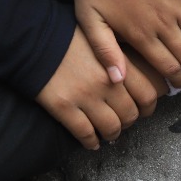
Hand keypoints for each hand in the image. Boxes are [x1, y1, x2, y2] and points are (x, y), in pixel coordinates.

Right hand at [35, 27, 151, 149]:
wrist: (31, 39)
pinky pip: (85, 133)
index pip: (148, 94)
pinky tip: (91, 143)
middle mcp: (106, 82)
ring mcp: (85, 96)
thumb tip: (139, 79)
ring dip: (112, 134)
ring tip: (109, 133)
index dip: (149, 106)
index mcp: (119, 64)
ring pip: (111, 128)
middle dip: (129, 122)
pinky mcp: (63, 107)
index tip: (144, 108)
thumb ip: (121, 60)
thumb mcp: (103, 41)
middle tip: (124, 121)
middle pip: (131, 114)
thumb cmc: (68, 37)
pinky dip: (91, 142)